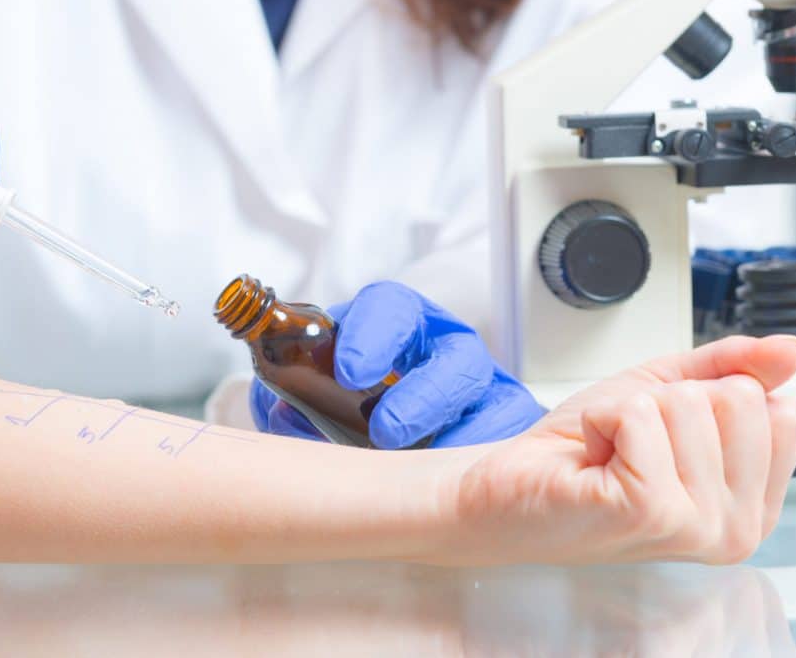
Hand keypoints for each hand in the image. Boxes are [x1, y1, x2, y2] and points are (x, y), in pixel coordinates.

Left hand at [250, 281, 544, 447]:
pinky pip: (513, 441)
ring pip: (492, 401)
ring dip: (456, 437)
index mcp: (396, 325)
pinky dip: (487, 461)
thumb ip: (292, 398)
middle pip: (452, 356)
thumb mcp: (317, 391)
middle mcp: (445, 351)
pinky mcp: (508, 427)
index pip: (390, 308)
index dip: (371, 334)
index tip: (349, 372)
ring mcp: (484, 390)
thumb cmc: (350, 405)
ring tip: (421, 469)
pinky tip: (457, 487)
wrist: (399, 435)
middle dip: (421, 395)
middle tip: (383, 430)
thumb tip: (282, 414)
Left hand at [435, 335, 795, 564]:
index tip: (668, 432)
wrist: (509, 485)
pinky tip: (592, 459)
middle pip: (739, 400)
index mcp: (751, 504)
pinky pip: (641, 417)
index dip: (708, 397)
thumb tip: (788, 349)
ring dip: (629, 411)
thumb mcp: (664, 393)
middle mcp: (736, 528)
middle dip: (669, 401)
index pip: (778, 408)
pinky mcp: (649, 512)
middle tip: (631, 443)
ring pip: (687, 403)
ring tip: (609, 452)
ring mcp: (696, 526)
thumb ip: (727, 370)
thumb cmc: (581, 450)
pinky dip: (603, 420)